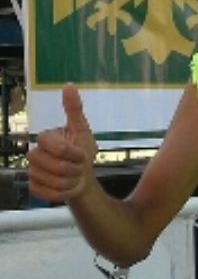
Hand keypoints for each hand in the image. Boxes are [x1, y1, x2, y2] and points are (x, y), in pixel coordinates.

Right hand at [27, 83, 97, 202]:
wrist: (83, 177)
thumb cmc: (82, 151)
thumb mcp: (82, 130)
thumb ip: (74, 109)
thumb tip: (69, 85)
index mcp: (45, 138)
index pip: (56, 147)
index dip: (73, 153)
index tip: (82, 155)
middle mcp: (34, 154)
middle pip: (53, 165)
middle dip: (74, 169)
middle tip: (79, 167)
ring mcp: (31, 172)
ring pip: (52, 181)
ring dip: (70, 182)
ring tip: (74, 177)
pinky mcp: (33, 188)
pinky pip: (47, 194)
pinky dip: (62, 193)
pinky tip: (67, 188)